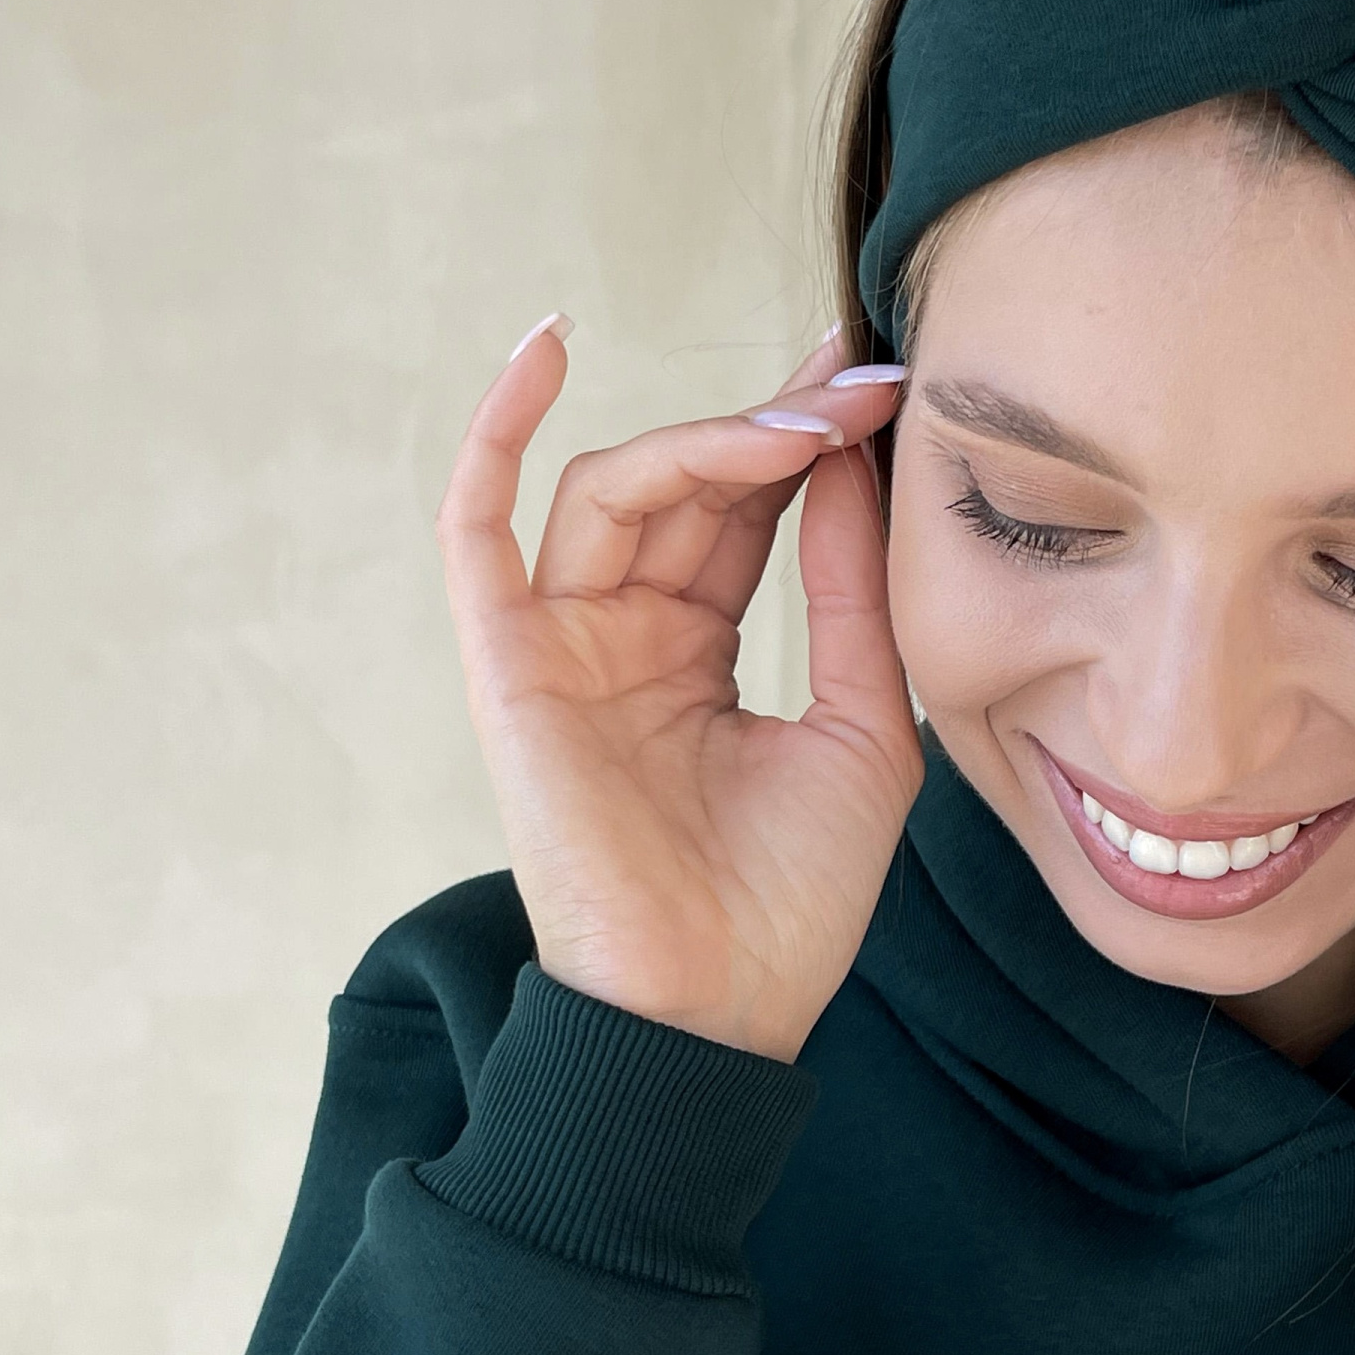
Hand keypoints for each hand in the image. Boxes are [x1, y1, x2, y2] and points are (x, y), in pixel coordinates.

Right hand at [434, 318, 920, 1061]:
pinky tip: (546, 346)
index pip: (744, 511)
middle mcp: (622, 639)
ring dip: (709, 438)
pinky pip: (475, 528)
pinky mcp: (508, 666)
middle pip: (685, 486)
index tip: (879, 380)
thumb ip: (849, 596)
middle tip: (859, 383)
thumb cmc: (792, 901)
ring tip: (800, 422)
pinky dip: (497, 434)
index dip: (805, 438)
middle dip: (773, 423)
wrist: (722, 1008)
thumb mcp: (861, 726)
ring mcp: (561, 648)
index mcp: (696, 654)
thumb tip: (853, 464)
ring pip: (615, 490)